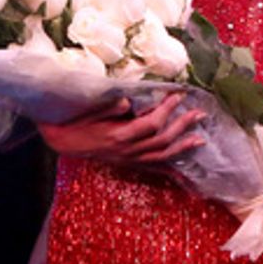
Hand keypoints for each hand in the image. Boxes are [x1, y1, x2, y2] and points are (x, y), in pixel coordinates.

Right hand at [38, 92, 204, 166]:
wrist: (63, 141)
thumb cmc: (77, 121)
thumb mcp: (90, 111)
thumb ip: (110, 107)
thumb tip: (128, 100)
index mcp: (118, 136)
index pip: (151, 123)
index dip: (167, 110)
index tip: (178, 95)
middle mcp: (127, 151)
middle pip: (162, 140)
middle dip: (182, 125)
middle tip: (198, 113)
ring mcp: (128, 159)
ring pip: (161, 156)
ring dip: (181, 146)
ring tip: (199, 138)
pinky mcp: (127, 163)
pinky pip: (152, 167)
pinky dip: (168, 167)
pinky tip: (182, 168)